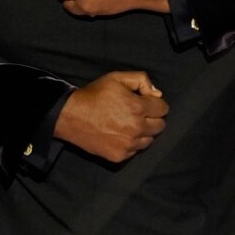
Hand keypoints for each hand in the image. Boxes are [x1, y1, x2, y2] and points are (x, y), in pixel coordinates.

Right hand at [53, 71, 168, 162]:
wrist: (71, 116)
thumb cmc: (94, 95)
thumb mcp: (117, 77)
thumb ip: (141, 80)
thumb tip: (157, 95)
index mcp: (138, 107)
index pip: (163, 109)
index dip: (155, 104)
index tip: (145, 102)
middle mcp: (136, 128)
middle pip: (160, 126)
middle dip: (152, 118)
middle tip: (137, 114)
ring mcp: (128, 144)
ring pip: (149, 140)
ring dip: (143, 132)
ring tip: (127, 125)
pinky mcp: (119, 156)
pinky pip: (135, 151)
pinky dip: (131, 144)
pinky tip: (119, 135)